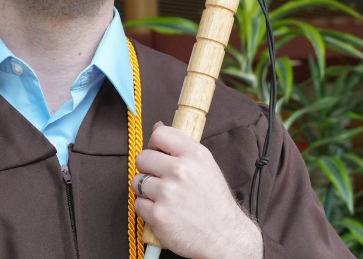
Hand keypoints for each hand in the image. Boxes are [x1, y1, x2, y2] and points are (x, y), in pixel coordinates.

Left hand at [133, 122, 261, 258]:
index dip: (155, 145)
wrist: (224, 237)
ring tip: (165, 199)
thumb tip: (157, 126)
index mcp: (195, 154)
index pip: (160, 134)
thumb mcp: (206, 166)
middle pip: (142, 158)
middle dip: (148, 169)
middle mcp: (181, 170)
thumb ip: (181, 147)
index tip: (159, 156)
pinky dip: (147, 209)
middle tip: (162, 181)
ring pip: (138, 181)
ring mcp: (168, 193)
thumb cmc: (214, 202)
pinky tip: (164, 212)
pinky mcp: (158, 214)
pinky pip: (138, 204)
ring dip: (146, 191)